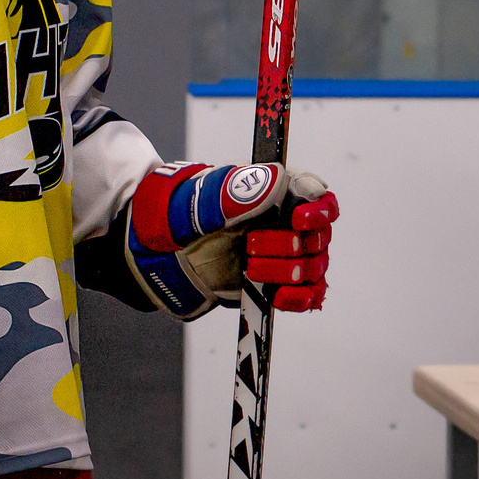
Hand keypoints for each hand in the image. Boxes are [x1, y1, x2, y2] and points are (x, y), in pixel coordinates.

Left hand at [127, 161, 338, 317]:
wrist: (160, 253)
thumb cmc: (181, 217)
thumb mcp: (199, 200)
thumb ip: (236, 192)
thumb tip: (277, 181)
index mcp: (275, 192)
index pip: (318, 196)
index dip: (318, 210)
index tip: (298, 219)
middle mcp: (286, 222)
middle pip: (318, 236)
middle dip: (289, 244)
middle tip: (251, 245)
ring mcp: (285, 255)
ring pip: (314, 266)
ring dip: (288, 271)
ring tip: (252, 268)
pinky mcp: (280, 285)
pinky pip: (309, 294)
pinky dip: (298, 298)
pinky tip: (277, 296)